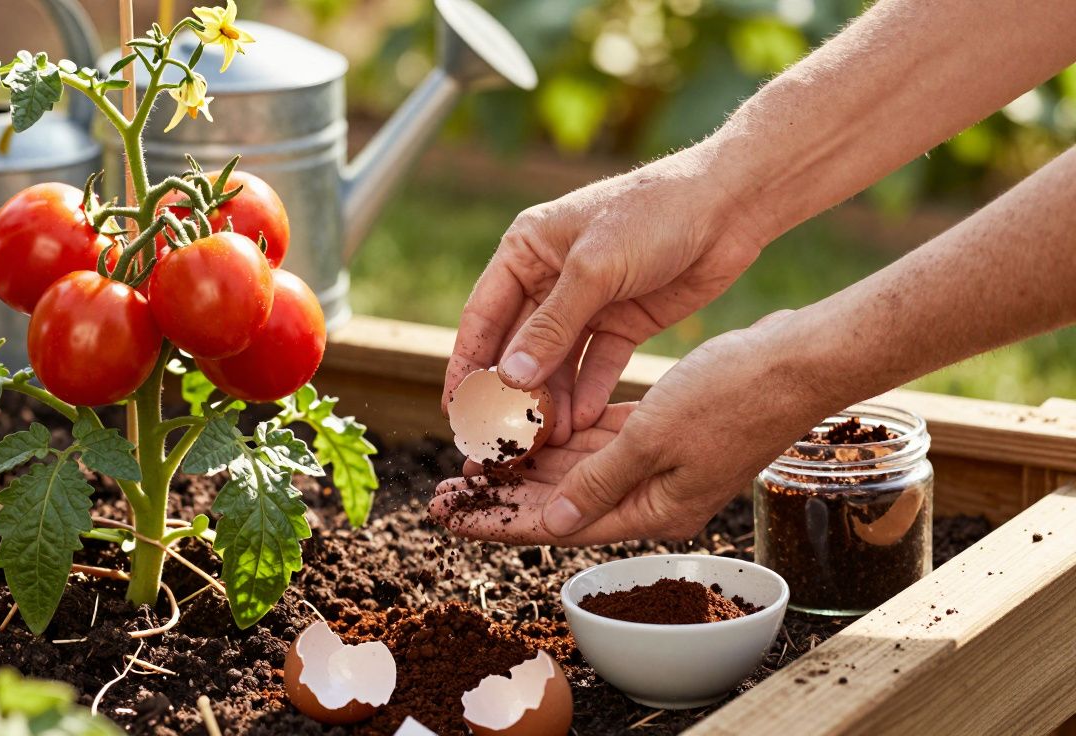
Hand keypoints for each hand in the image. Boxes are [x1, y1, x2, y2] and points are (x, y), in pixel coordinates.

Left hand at [431, 313, 831, 543]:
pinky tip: (531, 426)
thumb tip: (554, 522)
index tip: (450, 516)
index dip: (499, 519)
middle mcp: (653, 496)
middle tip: (447, 488)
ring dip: (530, 463)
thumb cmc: (733, 397)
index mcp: (653, 510)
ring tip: (477, 457)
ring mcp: (661, 465)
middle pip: (561, 501)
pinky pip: (603, 441)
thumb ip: (599, 479)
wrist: (797, 361)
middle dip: (504, 493)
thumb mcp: (654, 438)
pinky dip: (568, 435)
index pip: (557, 523)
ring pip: (578, 469)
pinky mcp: (665, 433)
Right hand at [442, 143, 769, 444]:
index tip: (456, 408)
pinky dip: (589, 393)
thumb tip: (511, 378)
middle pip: (518, 347)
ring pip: (557, 363)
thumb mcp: (594, 269)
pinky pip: (597, 366)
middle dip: (510, 394)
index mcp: (526, 251)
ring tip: (546, 441)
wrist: (729, 206)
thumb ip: (552, 326)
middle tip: (499, 438)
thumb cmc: (653, 214)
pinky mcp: (623, 323)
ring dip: (551, 401)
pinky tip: (582, 422)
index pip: (483, 316)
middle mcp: (549, 279)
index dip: (467, 364)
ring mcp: (587, 304)